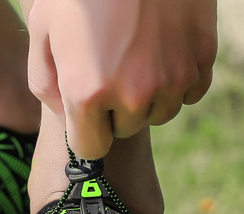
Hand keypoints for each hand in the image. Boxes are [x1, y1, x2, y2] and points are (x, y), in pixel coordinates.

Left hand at [26, 0, 217, 158]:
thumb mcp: (42, 33)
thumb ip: (47, 87)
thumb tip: (67, 118)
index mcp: (87, 93)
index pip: (91, 150)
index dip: (86, 134)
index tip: (86, 118)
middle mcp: (133, 93)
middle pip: (123, 130)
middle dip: (113, 112)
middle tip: (108, 72)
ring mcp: (173, 77)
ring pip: (157, 114)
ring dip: (145, 98)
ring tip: (133, 59)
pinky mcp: (201, 57)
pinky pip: (188, 94)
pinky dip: (174, 81)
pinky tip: (160, 53)